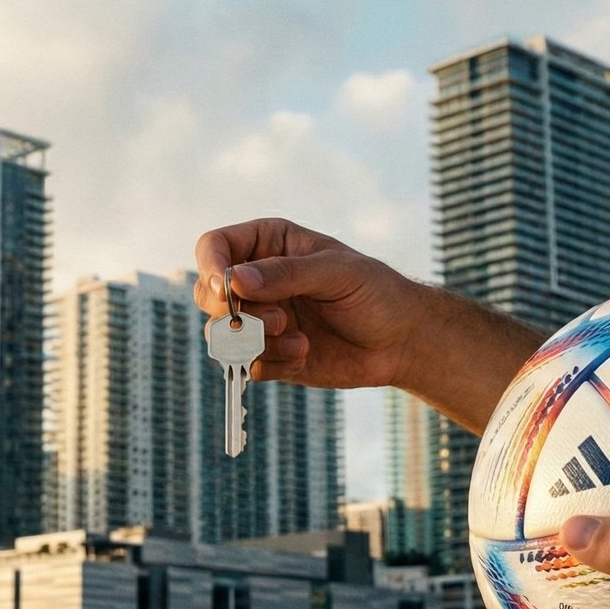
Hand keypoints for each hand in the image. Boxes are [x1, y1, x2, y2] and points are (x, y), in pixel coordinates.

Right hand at [193, 217, 426, 389]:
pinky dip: (271, 364)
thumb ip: (285, 273)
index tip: (227, 290)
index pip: (214, 247)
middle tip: (279, 320)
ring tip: (299, 340)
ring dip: (256, 342)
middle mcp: (256, 281)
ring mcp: (261, 320)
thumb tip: (234, 280)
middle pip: (208, 294)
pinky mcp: (269, 355)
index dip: (211, 267)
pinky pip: (246, 364)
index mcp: (268, 244)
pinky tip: (305, 354)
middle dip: (236, 313)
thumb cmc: (375, 292)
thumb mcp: (335, 272)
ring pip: (222, 334)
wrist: (401, 341)